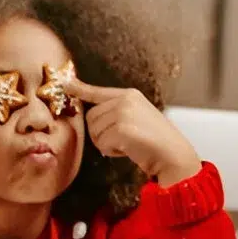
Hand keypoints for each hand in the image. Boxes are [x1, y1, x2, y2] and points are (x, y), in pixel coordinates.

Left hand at [67, 80, 200, 184]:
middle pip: (90, 118)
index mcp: (129, 95)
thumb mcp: (136, 117)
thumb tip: (91, 116)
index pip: (97, 92)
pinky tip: (129, 149)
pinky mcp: (122, 128)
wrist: (173, 154)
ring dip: (106, 143)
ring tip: (128, 143)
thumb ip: (115, 111)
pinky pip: (101, 144)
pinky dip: (112, 151)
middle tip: (121, 139)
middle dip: (100, 133)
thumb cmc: (154, 140)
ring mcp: (123, 113)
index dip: (79, 89)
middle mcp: (125, 100)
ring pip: (94, 132)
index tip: (64, 84)